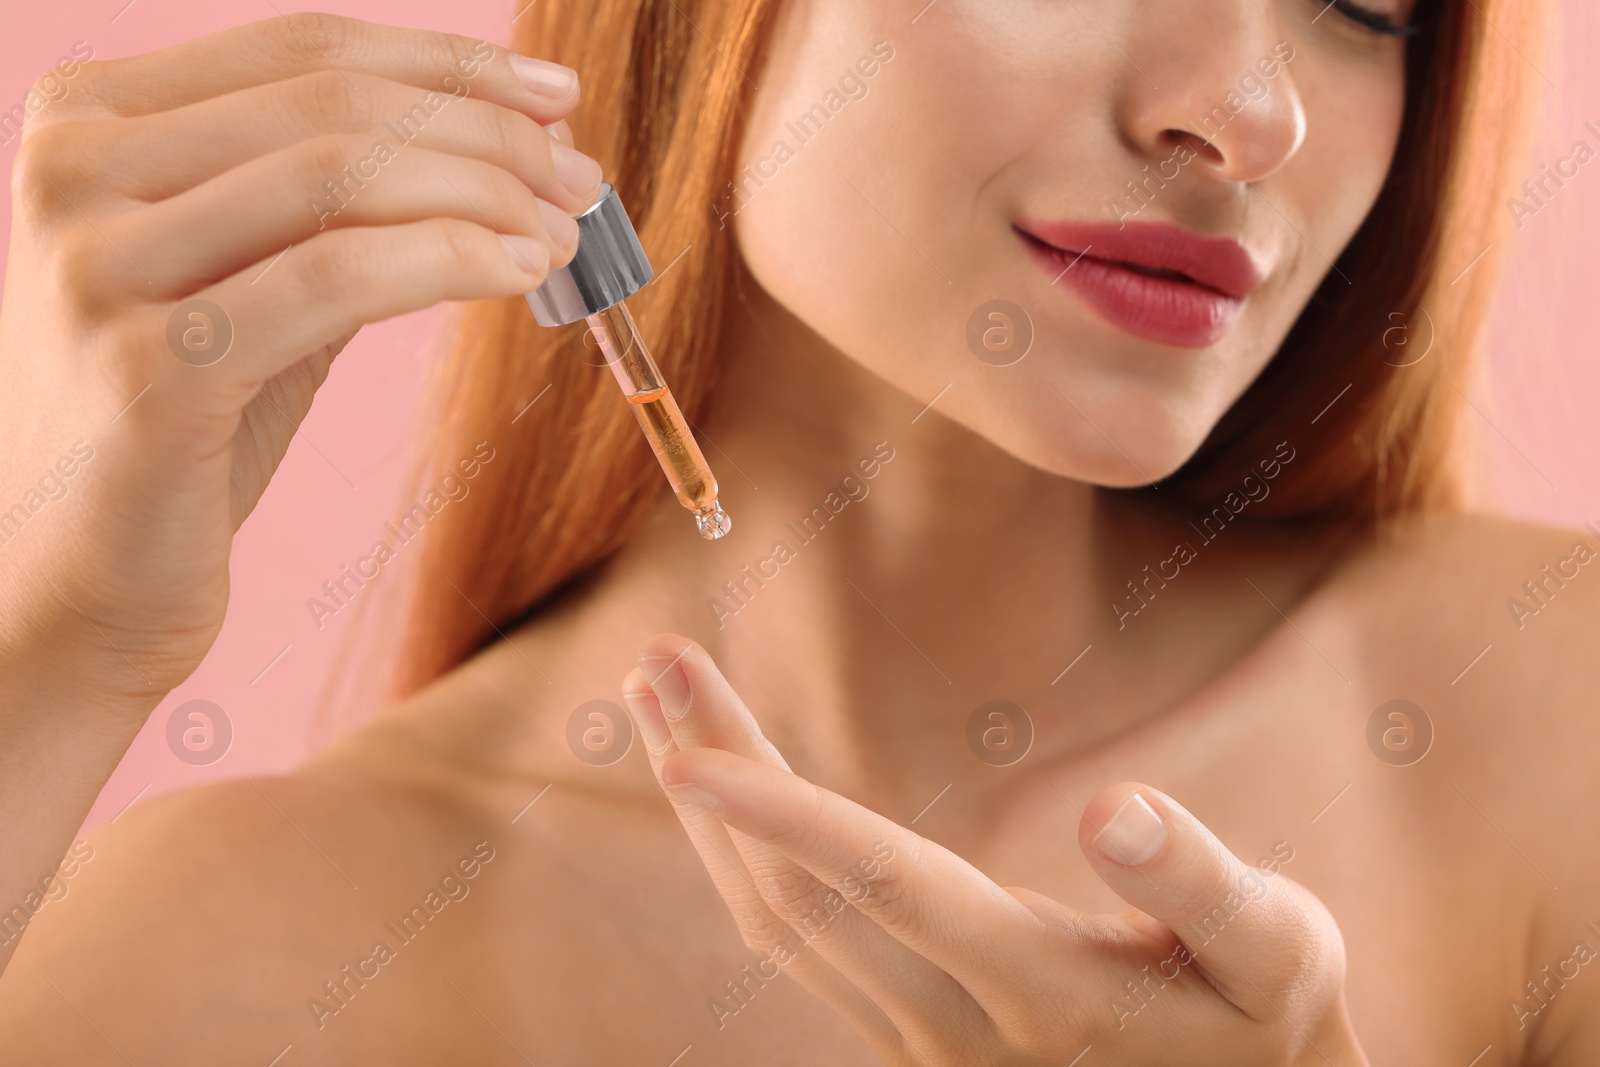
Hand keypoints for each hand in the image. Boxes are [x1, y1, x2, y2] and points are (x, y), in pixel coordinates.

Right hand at [0, 14, 598, 705]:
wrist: (71, 586)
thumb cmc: (180, 432)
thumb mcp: (256, 286)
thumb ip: (340, 211)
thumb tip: (504, 151)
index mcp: (88, 122)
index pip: (304, 47)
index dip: (450, 63)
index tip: (557, 95)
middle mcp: (72, 172)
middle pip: (336, 105)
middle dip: (489, 134)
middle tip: (580, 178)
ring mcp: (98, 267)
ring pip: (342, 174)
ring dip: (485, 193)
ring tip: (563, 231)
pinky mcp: (147, 368)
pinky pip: (334, 279)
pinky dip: (449, 261)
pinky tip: (518, 272)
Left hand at [621, 635, 1368, 1065]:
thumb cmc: (1261, 1017)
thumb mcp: (1273, 950)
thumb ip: (1201, 884)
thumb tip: (1119, 811)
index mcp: (1038, 991)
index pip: (886, 888)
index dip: (782, 816)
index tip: (690, 749)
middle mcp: (949, 1025)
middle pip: (798, 895)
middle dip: (715, 774)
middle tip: (655, 663)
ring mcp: (913, 1039)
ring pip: (776, 924)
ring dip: (710, 810)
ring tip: (660, 702)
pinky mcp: (899, 1030)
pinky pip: (792, 940)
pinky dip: (740, 852)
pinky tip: (719, 791)